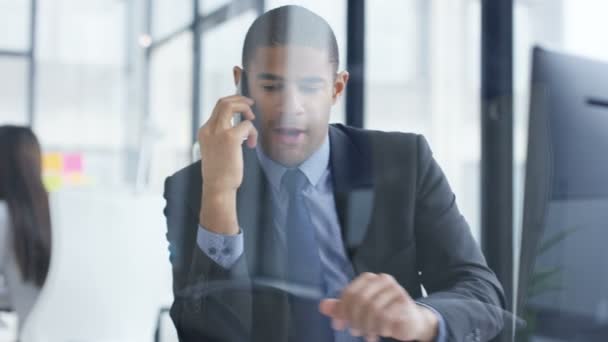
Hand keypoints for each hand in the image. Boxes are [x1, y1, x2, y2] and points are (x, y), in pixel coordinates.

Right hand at [198, 95, 257, 233]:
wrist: (218, 188)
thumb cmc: (220, 173)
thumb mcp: (216, 150)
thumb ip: (222, 137)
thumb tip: (238, 127)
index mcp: (205, 131)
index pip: (217, 108)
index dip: (233, 103)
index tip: (243, 108)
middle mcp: (209, 129)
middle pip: (223, 102)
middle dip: (239, 100)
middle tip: (251, 106)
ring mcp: (219, 132)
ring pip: (230, 105)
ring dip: (245, 108)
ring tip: (252, 119)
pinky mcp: (231, 138)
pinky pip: (246, 124)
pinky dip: (252, 132)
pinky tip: (251, 145)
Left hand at [319, 273, 438, 341]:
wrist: (409, 321)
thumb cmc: (382, 313)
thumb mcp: (358, 311)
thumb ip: (341, 308)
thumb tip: (322, 306)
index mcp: (369, 279)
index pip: (349, 293)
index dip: (341, 310)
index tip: (338, 325)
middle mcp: (383, 280)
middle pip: (361, 300)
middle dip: (355, 319)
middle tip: (354, 332)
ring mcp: (396, 289)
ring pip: (374, 309)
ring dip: (368, 326)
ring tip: (368, 335)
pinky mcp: (405, 302)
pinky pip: (387, 316)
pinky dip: (380, 328)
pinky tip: (380, 332)